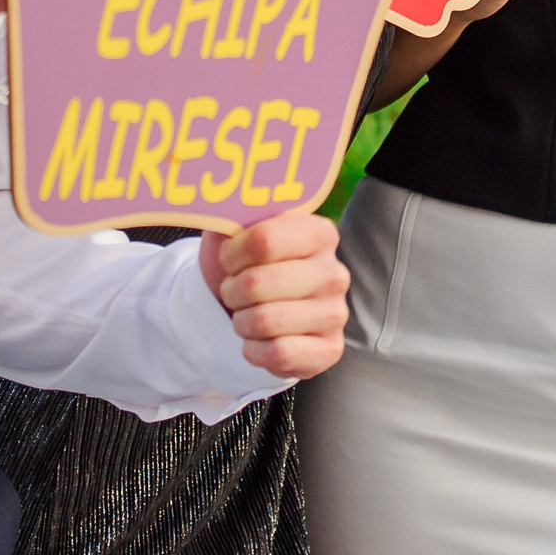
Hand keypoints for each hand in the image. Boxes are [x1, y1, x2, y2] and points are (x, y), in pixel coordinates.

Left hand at [196, 212, 349, 379]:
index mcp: (319, 233)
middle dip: (232, 292)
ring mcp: (336, 313)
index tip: (227, 259)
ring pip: (266, 321)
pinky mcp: (330, 350)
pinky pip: (278, 354)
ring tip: (246, 315)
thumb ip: (235, 212)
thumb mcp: (239, 229)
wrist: (257, 310)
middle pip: (258, 284)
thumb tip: (220, 200)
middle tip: (233, 292)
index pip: (263, 241)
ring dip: (241, 322)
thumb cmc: (248, 264)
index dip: (232, 254)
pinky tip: (258, 341)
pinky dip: (255, 350)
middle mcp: (334, 272)